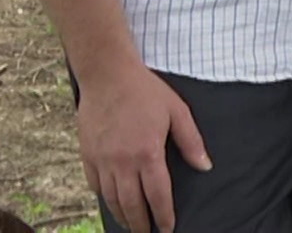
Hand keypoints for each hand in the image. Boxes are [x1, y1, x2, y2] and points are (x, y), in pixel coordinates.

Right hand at [76, 62, 210, 232]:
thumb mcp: (177, 111)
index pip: (157, 195)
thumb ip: (191, 142)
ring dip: (123, 215)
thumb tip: (205, 166)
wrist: (107, 74)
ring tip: (132, 224)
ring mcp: (102, 160)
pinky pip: (95, 185)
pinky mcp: (87, 154)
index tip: (168, 228)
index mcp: (148, 153)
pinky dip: (105, 197)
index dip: (164, 215)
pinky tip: (113, 202)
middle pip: (132, 204)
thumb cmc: (145, 91)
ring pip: (112, 199)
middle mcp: (122, 162)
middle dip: (141, 224)